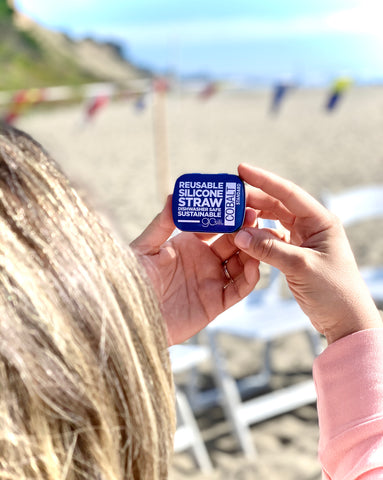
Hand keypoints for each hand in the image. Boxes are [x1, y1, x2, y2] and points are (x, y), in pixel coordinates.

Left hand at [131, 196, 259, 344]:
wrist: (129, 319)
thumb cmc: (130, 282)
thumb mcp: (143, 250)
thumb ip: (160, 225)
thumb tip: (173, 196)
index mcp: (187, 244)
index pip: (214, 225)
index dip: (226, 214)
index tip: (238, 202)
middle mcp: (203, 260)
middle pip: (232, 241)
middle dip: (245, 229)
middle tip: (255, 217)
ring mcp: (211, 281)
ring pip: (241, 263)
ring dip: (252, 251)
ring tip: (259, 239)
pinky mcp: (215, 303)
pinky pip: (239, 289)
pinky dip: (250, 277)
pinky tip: (254, 264)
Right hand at [234, 164, 381, 343]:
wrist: (345, 320)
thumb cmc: (333, 291)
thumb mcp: (301, 266)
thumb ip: (269, 249)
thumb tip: (240, 234)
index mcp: (320, 221)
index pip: (288, 193)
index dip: (264, 180)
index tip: (241, 170)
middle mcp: (311, 226)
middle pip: (277, 204)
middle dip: (253, 198)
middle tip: (229, 195)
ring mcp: (302, 239)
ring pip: (272, 221)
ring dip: (253, 217)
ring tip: (232, 214)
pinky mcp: (294, 254)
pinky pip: (271, 239)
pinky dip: (256, 237)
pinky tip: (243, 236)